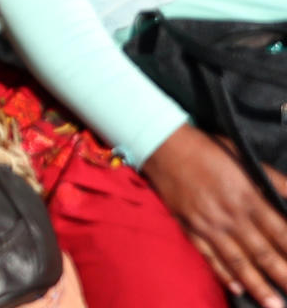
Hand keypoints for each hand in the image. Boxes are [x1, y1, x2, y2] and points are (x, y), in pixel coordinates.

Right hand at [142, 124, 286, 307]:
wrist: (163, 146)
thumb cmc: (209, 150)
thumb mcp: (245, 159)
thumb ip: (275, 181)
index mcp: (249, 197)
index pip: (281, 233)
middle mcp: (231, 216)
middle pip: (264, 253)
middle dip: (284, 276)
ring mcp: (209, 225)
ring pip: (238, 261)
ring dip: (258, 285)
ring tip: (274, 306)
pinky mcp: (190, 227)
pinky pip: (209, 255)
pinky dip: (223, 273)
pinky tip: (237, 288)